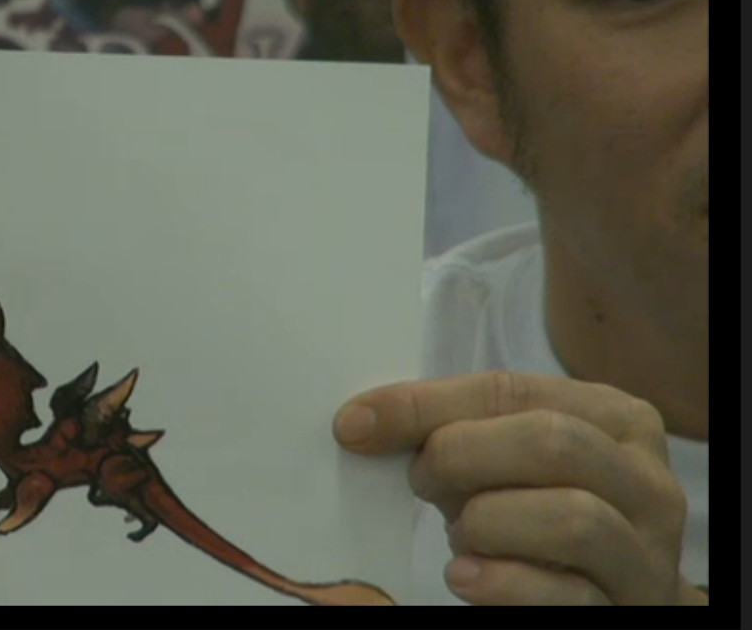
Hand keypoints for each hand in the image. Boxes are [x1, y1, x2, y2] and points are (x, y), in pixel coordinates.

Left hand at [333, 370, 705, 604]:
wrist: (613, 596)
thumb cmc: (543, 514)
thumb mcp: (505, 461)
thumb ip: (452, 429)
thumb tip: (362, 421)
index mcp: (614, 420)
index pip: (510, 392)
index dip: (426, 405)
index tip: (357, 424)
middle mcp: (644, 481)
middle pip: (549, 443)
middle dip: (462, 458)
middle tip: (422, 483)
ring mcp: (644, 552)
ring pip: (571, 518)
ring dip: (488, 523)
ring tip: (461, 535)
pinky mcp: (627, 609)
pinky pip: (568, 594)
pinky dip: (504, 583)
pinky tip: (465, 577)